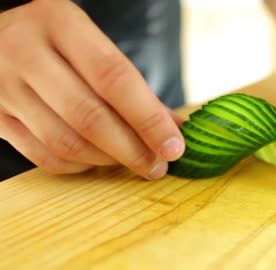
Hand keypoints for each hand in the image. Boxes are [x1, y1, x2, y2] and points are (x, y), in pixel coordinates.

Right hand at [0, 0, 184, 178]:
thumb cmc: (58, 43)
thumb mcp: (93, 45)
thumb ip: (133, 86)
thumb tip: (173, 129)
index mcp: (59, 23)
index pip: (114, 78)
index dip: (148, 118)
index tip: (173, 146)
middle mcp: (25, 52)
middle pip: (89, 116)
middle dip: (133, 149)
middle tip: (158, 165)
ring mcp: (3, 87)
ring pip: (66, 141)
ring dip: (109, 160)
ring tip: (135, 162)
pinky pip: (43, 155)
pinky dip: (79, 165)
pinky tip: (99, 160)